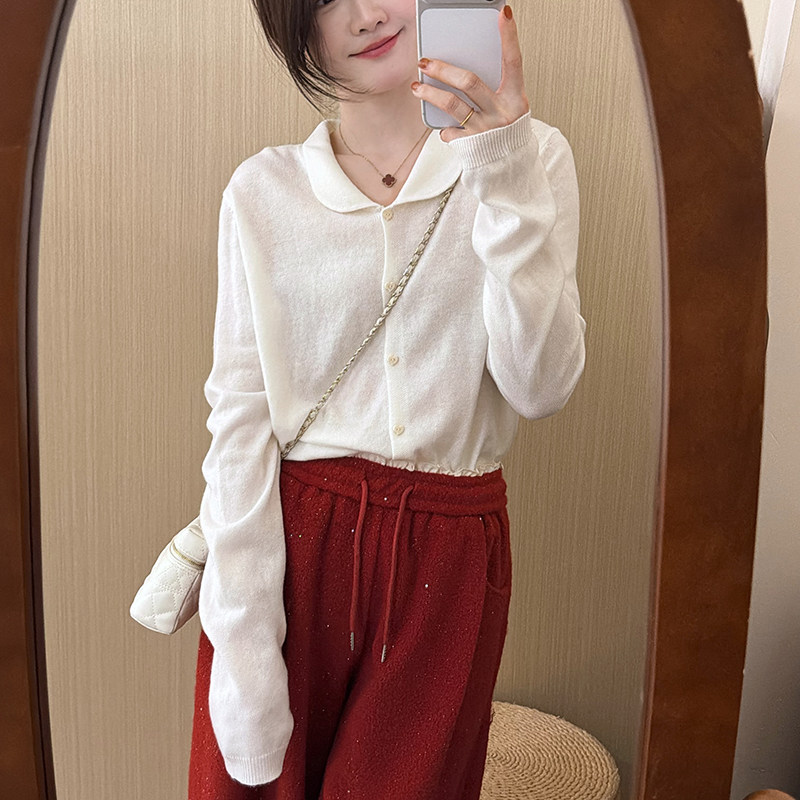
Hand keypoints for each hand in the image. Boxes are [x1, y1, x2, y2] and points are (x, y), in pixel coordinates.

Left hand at [411, 5, 529, 142]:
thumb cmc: (506, 132)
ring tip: (416, 86)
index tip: (504, 14)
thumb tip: (463, 68)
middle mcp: (502, 112)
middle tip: (425, 61)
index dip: (509, 37)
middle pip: (469, 82)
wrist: (510, 167)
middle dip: (443, 69)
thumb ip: (494, 87)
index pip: (513, 61)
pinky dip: (443, 128)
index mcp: (515, 97)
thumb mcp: (509, 106)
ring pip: (452, 106)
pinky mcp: (472, 146)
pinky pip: (450, 132)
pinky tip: (441, 126)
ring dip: (430, 94)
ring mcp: (486, 129)